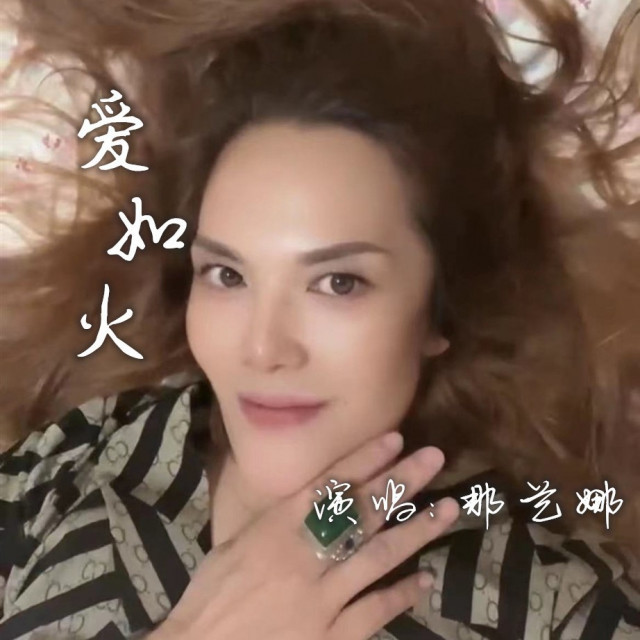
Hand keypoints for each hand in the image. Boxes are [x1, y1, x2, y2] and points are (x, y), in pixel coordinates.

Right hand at [153, 432, 458, 639]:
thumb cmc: (213, 593)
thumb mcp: (237, 542)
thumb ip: (278, 520)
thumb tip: (314, 494)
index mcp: (277, 527)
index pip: (330, 485)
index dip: (365, 460)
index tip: (396, 440)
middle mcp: (304, 554)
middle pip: (361, 512)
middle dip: (400, 483)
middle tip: (434, 459)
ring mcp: (320, 596)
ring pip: (377, 556)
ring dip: (415, 531)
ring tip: (447, 510)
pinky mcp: (329, 635)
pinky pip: (374, 611)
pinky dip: (400, 594)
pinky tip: (424, 580)